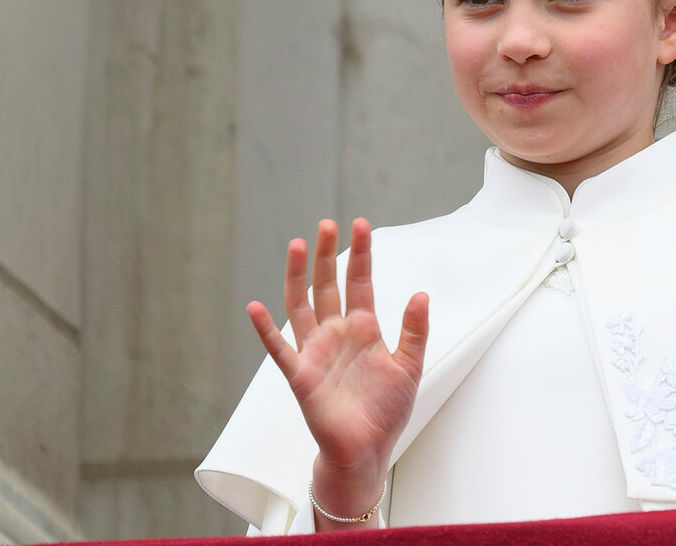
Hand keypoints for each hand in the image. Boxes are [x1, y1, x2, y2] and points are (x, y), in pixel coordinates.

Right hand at [247, 219, 428, 526]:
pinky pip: (279, 349)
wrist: (366, 451)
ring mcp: (316, 352)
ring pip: (301, 305)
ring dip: (297, 276)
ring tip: (296, 245)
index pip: (360, 283)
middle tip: (328, 224)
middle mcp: (336, 334)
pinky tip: (254, 306)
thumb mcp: (409, 367)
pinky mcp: (300, 375)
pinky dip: (265, 329)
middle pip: (328, 285)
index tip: (362, 225)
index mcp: (363, 330)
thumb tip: (421, 294)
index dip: (361, 255)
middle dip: (328, 254)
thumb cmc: (385, 411)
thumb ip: (414, 330)